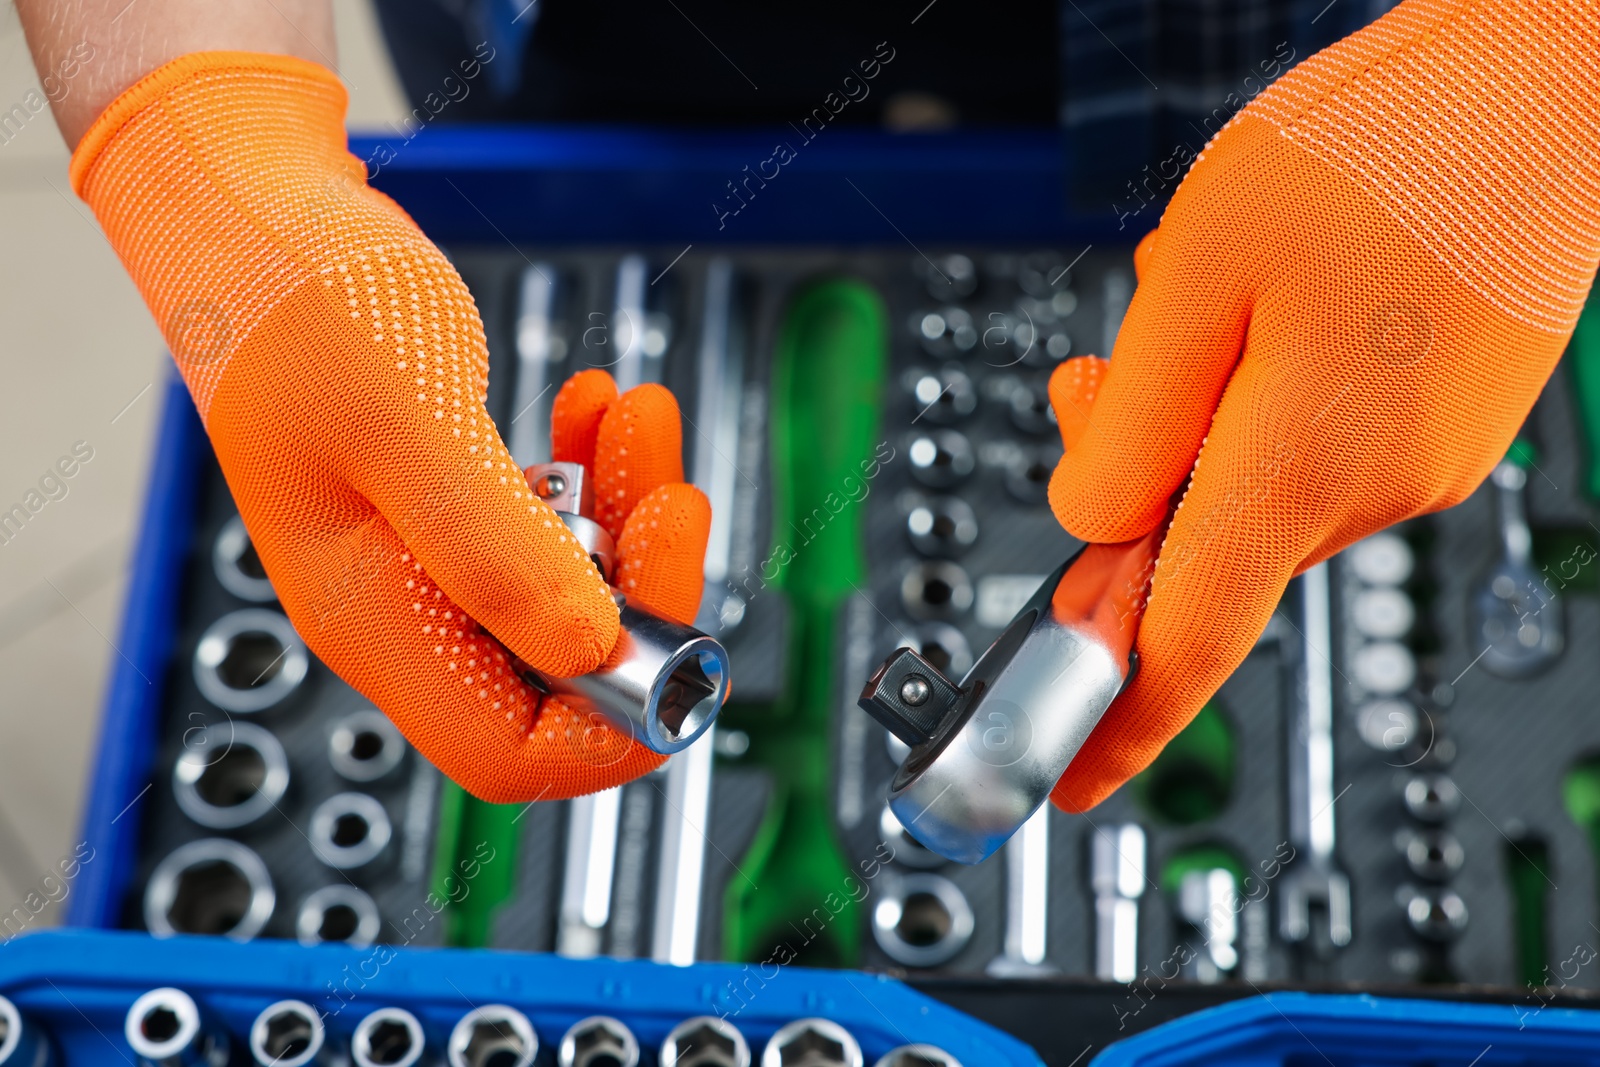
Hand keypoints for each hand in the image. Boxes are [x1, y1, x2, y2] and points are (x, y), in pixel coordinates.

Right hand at [71, 53, 708, 799]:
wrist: (256, 221)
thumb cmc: (300, 306)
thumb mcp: (409, 426)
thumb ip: (495, 549)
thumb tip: (590, 650)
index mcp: (377, 622)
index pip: (512, 753)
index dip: (612, 724)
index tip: (679, 637)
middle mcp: (402, 611)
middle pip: (561, 675)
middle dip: (639, 589)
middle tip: (668, 493)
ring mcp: (426, 563)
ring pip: (566, 594)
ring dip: (624, 515)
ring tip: (635, 417)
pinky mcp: (450, 513)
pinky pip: (548, 529)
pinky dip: (591, 476)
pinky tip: (594, 413)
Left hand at [1046, 0, 1599, 810]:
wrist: (1547, 89)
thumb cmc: (1387, 153)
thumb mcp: (1198, 278)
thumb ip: (1130, 430)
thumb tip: (1093, 527)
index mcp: (1299, 475)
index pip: (1181, 648)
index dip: (1111, 724)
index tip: (1064, 781)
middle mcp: (1372, 494)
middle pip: (1195, 544)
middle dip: (1129, 479)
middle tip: (1110, 374)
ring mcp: (1419, 465)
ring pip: (1248, 484)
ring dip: (1198, 414)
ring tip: (1221, 298)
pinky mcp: (1440, 428)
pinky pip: (1309, 445)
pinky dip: (1259, 395)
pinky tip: (1282, 301)